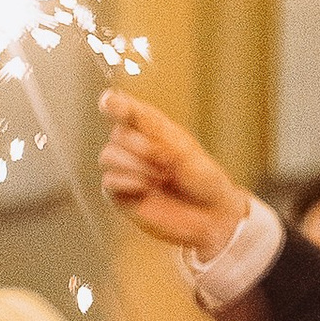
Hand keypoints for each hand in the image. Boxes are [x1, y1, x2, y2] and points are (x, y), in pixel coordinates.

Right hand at [99, 92, 249, 258]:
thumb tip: (117, 106)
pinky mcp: (120, 194)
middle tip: (167, 161)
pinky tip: (148, 189)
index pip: (125, 109)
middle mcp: (136, 147)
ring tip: (162, 178)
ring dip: (136, 166)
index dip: (114, 104)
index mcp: (152, 130)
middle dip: (140, 146)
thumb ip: (148, 126)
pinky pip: (109, 181)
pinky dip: (129, 183)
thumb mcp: (182, 146)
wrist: (212, 217)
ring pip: (108, 156)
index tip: (108, 103)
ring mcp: (126, 170)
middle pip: (117, 134)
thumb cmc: (203, 179)